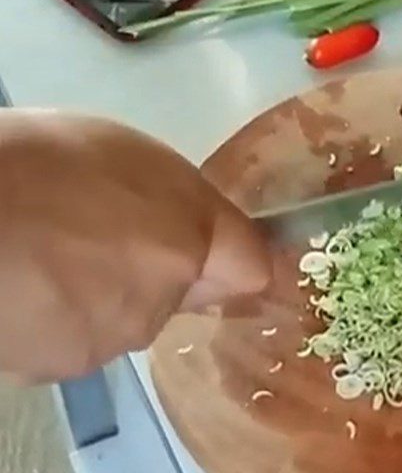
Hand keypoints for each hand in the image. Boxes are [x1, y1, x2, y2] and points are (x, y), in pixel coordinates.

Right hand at [0, 110, 268, 382]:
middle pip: (183, 292)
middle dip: (159, 270)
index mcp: (187, 236)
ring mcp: (111, 337)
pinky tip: (31, 285)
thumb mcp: (129, 154)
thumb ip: (178, 203)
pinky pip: (80, 339)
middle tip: (105, 234)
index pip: (251, 269)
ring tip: (55, 256)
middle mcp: (163, 298)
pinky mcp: (62, 367)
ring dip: (106, 296)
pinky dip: (62, 321)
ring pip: (129, 317)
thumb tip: (192, 235)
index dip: (235, 258)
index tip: (218, 250)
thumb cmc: (40, 160)